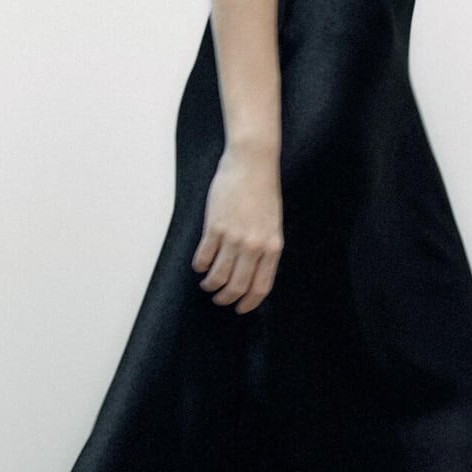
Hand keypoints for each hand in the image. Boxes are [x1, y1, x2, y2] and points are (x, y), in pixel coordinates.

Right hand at [192, 144, 282, 312]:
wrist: (252, 164)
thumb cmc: (263, 191)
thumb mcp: (272, 223)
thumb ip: (265, 247)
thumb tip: (253, 271)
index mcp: (272, 247)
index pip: (261, 287)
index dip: (248, 303)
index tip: (239, 308)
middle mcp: (254, 246)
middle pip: (238, 286)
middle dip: (225, 298)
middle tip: (218, 298)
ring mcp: (234, 237)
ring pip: (219, 276)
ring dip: (210, 284)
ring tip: (207, 283)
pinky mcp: (216, 227)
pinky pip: (204, 257)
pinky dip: (200, 266)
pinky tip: (199, 265)